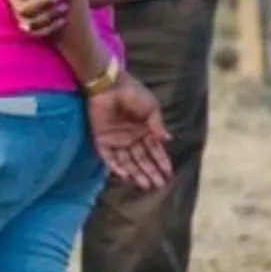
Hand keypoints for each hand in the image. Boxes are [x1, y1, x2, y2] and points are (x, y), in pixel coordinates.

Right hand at [0, 0, 69, 39]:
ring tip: (65, 6)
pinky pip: (36, 32)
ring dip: (49, 16)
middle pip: (23, 8)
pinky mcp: (28, 27)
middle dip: (43, 4)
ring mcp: (18, 15)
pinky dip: (50, 28)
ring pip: (30, 22)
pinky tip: (63, 20)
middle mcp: (11, 1)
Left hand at [88, 76, 172, 190]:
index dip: (161, 162)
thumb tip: (168, 140)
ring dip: (136, 173)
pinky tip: (126, 176)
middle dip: (151, 172)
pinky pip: (109, 156)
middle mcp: (131, 137)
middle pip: (142, 159)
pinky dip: (116, 166)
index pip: (154, 150)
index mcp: (144, 130)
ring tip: (146, 185)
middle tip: (159, 185)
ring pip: (127, 161)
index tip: (168, 174)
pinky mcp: (101, 139)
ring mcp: (116, 139)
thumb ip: (157, 125)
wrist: (109, 85)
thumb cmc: (133, 93)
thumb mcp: (151, 108)